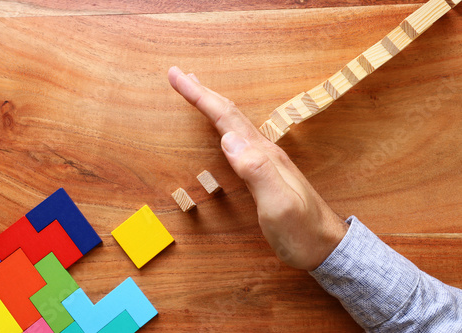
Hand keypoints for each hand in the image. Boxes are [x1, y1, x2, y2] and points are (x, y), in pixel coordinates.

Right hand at [168, 66, 348, 270]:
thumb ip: (256, 172)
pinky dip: (224, 127)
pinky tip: (224, 131)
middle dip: (202, 92)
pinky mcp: (266, 173)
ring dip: (213, 105)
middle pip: (229, 114)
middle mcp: (265, 151)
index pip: (226, 118)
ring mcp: (267, 161)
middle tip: (180, 75)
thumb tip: (228, 139)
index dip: (200, 95)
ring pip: (235, 124)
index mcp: (263, 155)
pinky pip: (240, 140)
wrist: (326, 246)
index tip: (178, 76)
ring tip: (198, 93)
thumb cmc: (302, 231)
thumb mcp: (278, 205)